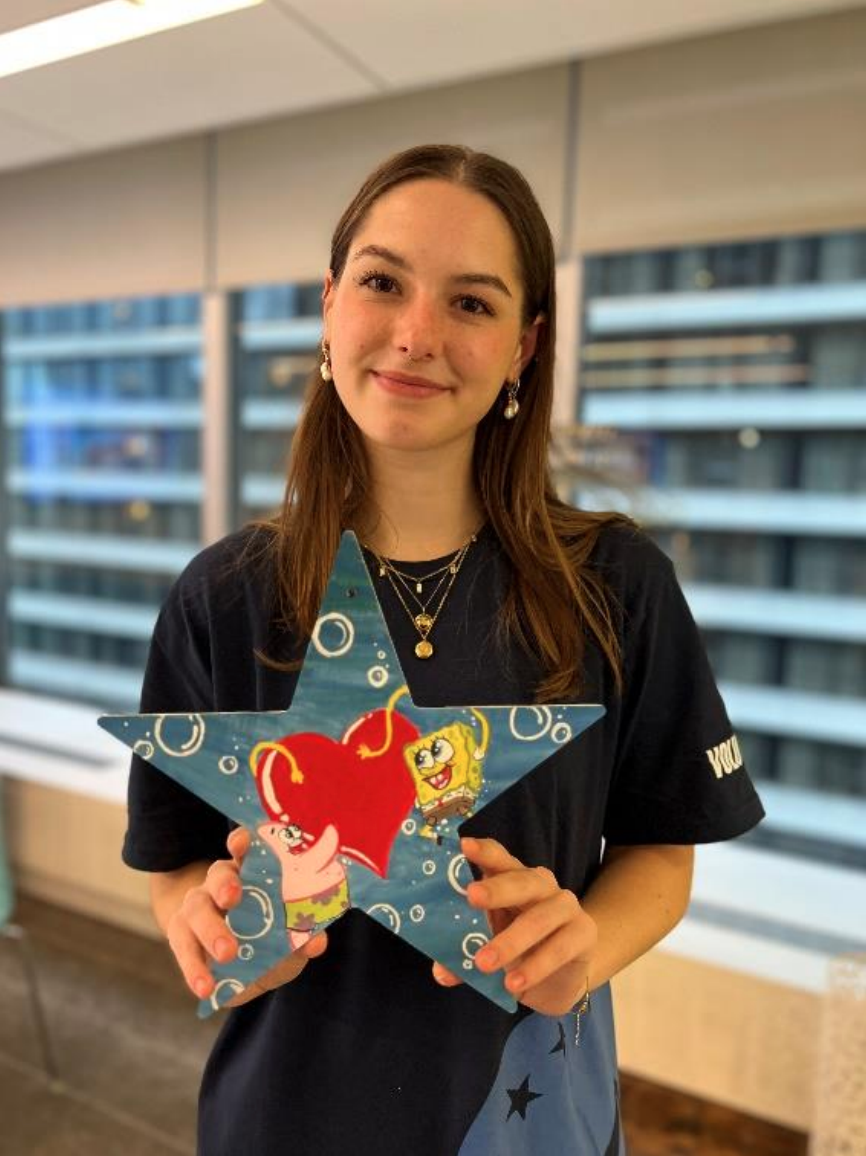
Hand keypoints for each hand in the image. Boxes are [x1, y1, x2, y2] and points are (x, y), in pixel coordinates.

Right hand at [165, 826, 327, 1005]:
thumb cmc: (271, 940)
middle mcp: (221, 885)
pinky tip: (205, 987)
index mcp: (252, 873)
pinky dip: (193, 968)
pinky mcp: (182, 936)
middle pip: (217, 874)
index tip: (240, 843)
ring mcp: (197, 908)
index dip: (242, 842)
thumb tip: (316, 942)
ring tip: (227, 953)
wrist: (240, 966)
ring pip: (193, 908)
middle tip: (233, 900)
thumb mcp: (292, 941)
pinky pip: (182, 947)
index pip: (245, 849)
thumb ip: (303, 938)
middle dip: (224, 885)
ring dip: (209, 929)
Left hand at [432, 836, 595, 1015]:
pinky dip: (535, 967)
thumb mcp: (489, 946)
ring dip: (510, 942)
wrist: (561, 978)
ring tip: (483, 964)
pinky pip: (559, 948)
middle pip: (521, 880)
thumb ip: (464, 955)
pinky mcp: (584, 933)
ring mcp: (566, 906)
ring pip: (538, 918)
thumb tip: (440, 972)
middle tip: (471, 897)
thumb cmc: (519, 949)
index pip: (500, 858)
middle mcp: (541, 885)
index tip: (464, 845)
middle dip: (496, 888)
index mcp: (514, 879)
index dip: (484, 851)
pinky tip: (514, 984)